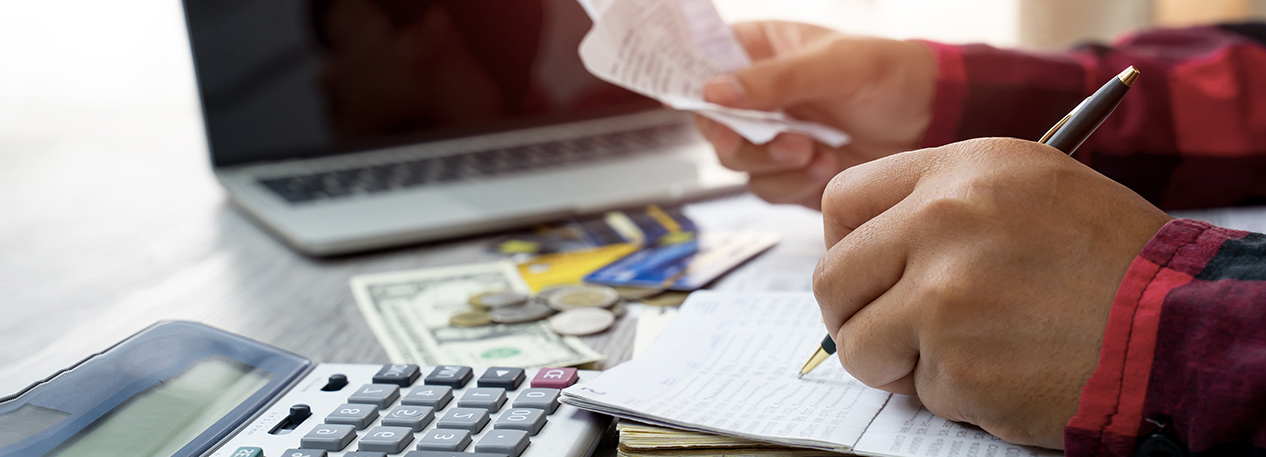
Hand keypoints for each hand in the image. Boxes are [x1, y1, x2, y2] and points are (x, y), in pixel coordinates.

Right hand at [696, 21, 936, 208]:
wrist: (930, 120)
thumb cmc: (888, 73)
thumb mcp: (834, 65)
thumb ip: (775, 79)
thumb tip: (714, 91)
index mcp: (755, 52)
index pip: (699, 66)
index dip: (694, 89)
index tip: (711, 107)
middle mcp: (754, 96)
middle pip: (712, 126)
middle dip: (744, 141)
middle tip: (785, 141)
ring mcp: (768, 136)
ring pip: (737, 164)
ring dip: (775, 165)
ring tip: (817, 152)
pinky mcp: (786, 173)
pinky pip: (767, 189)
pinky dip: (795, 184)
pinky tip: (828, 166)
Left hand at [812, 138, 1171, 447]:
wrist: (1176, 326)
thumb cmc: (1110, 263)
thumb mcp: (1030, 190)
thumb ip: (944, 205)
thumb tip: (868, 247)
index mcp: (961, 171)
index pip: (843, 199)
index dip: (845, 244)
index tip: (863, 271)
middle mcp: (942, 221)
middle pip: (834, 278)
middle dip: (854, 315)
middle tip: (887, 332)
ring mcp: (943, 294)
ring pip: (858, 343)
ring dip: (894, 362)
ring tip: (955, 355)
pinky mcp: (955, 363)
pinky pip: (915, 390)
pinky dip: (949, 394)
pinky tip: (1002, 371)